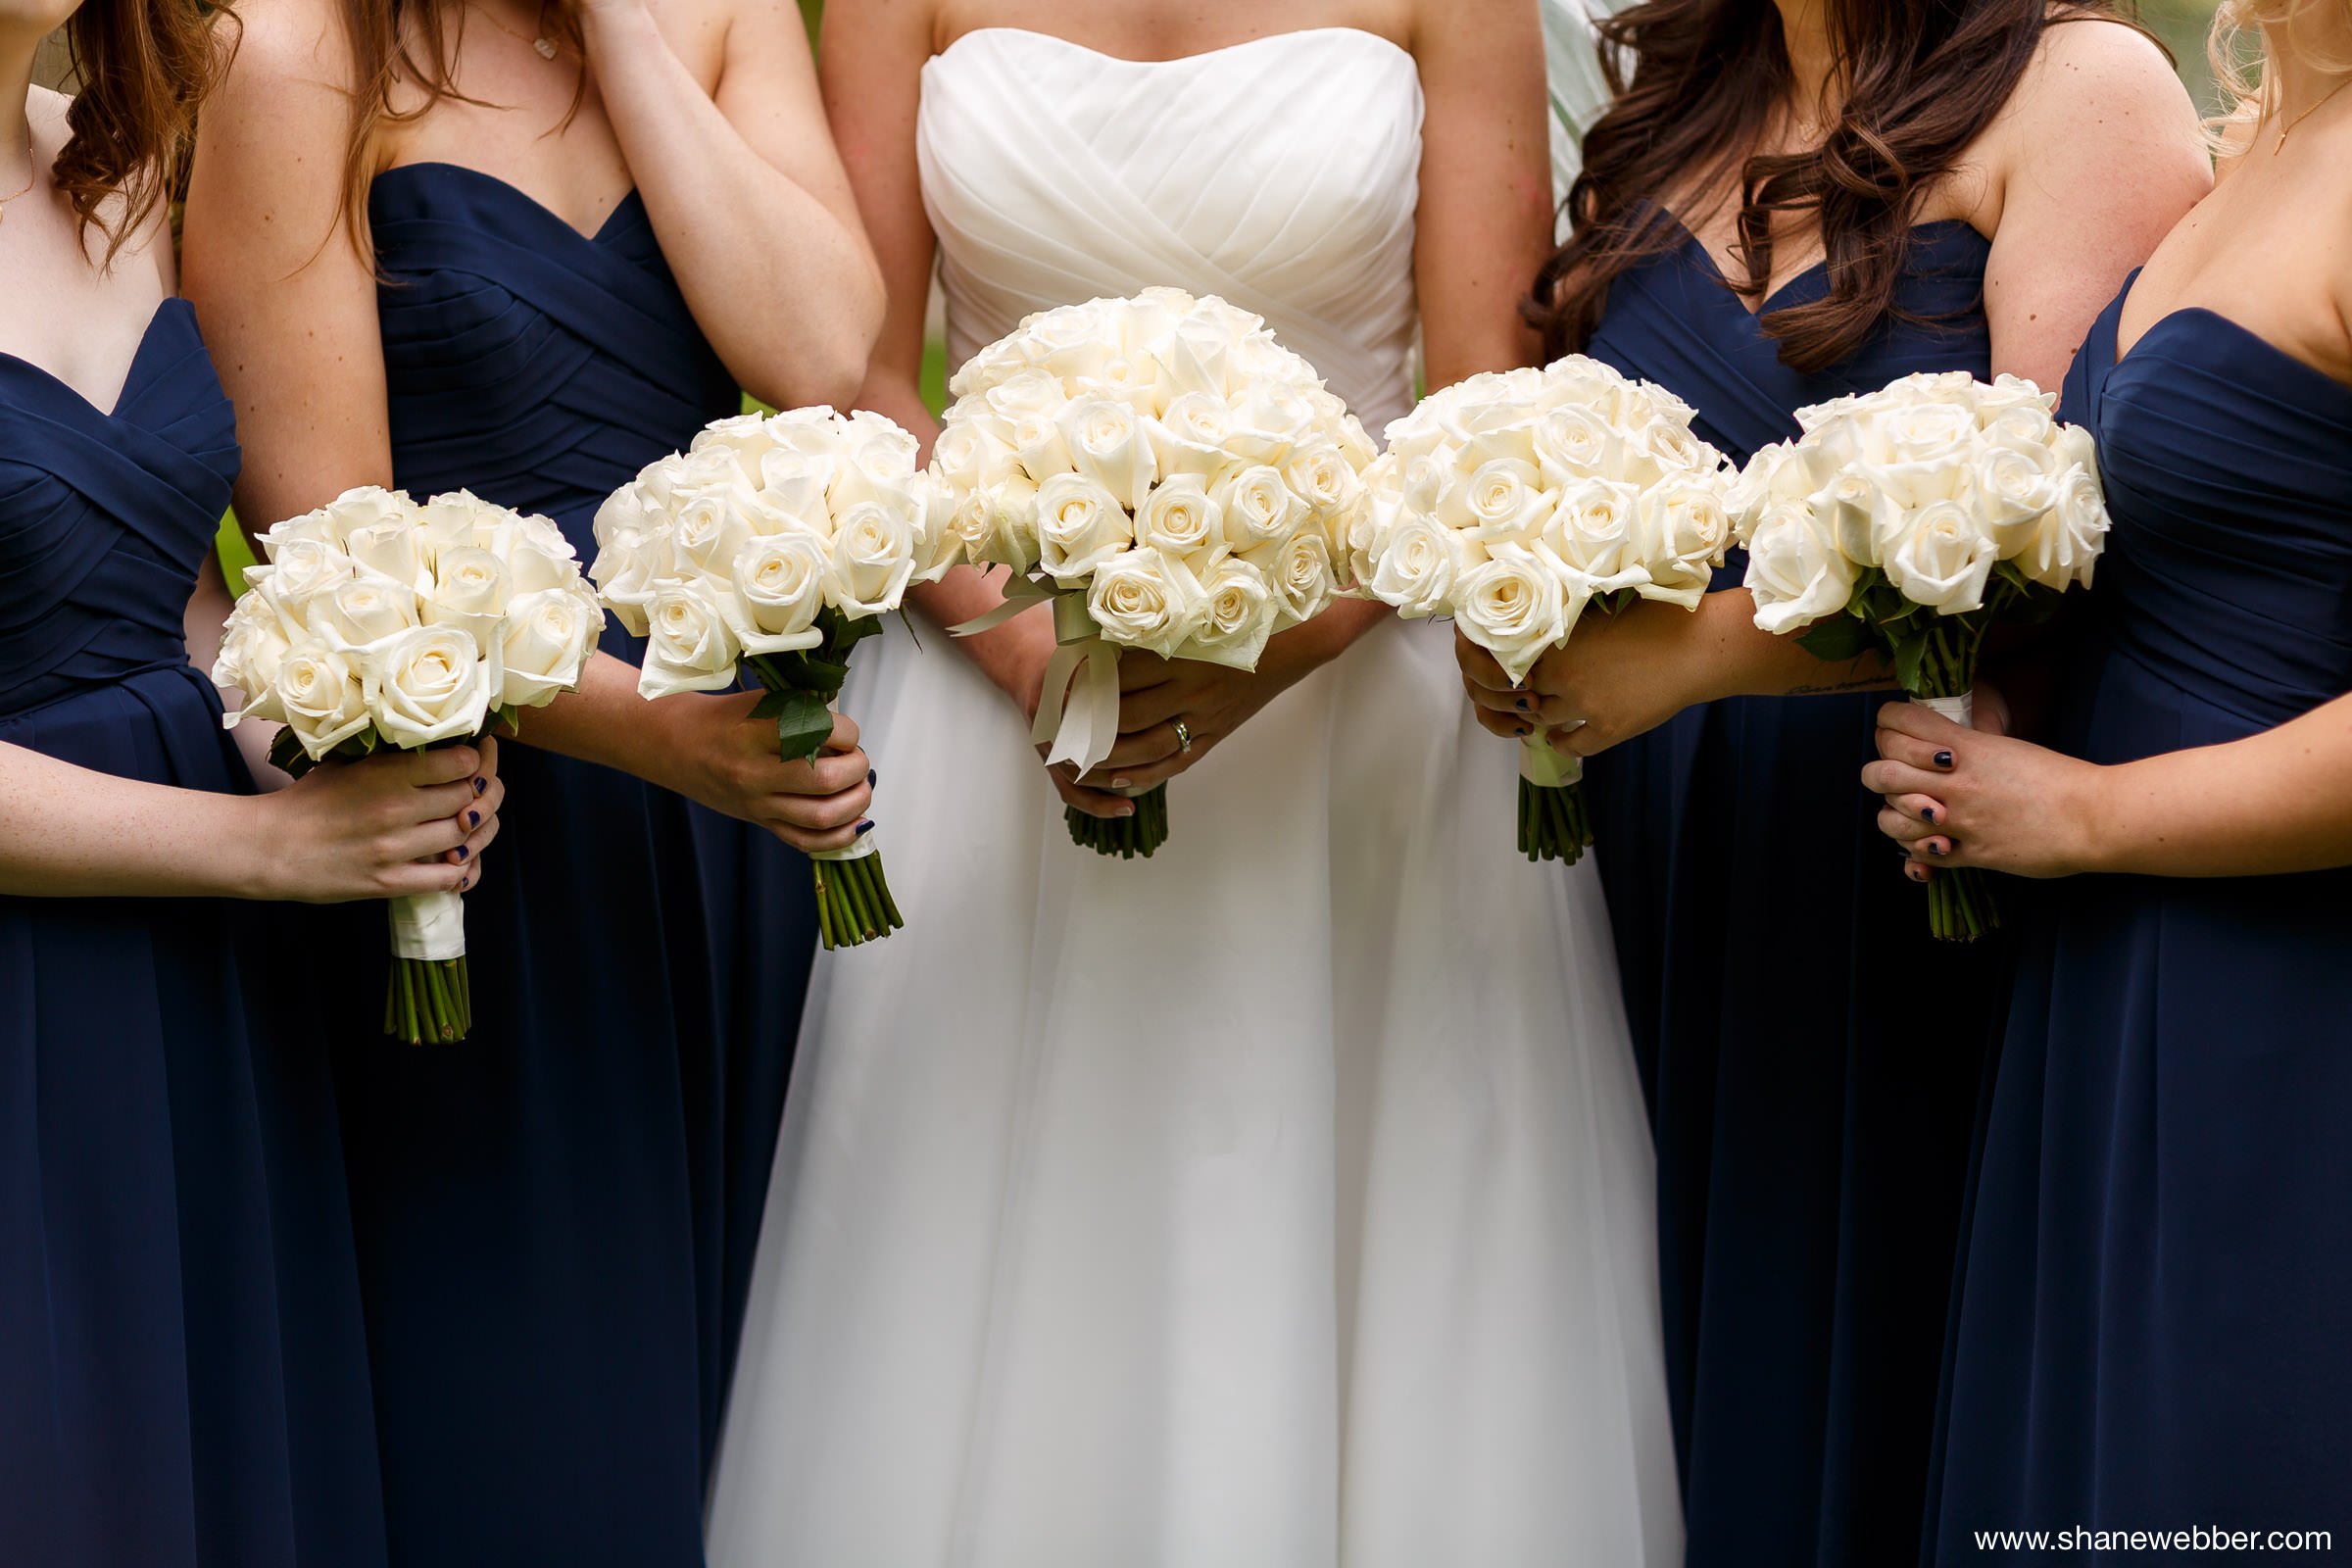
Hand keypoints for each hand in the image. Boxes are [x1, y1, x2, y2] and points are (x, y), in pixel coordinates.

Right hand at [258, 741, 505, 903]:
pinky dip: (463, 868)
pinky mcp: (388, 882)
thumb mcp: (348, 764)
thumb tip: (437, 744)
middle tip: (482, 791)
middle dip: (483, 793)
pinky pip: (447, 877)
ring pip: (465, 835)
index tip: (475, 758)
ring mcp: (394, 848)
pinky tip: (460, 858)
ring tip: (475, 822)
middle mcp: (395, 809)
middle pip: (469, 798)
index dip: (477, 760)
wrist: (269, 847)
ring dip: (479, 830)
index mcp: (385, 774)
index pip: (461, 763)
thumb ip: (391, 757)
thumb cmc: (308, 800)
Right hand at [648, 691, 873, 853]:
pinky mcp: (760, 823)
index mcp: (753, 732)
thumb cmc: (722, 719)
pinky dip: (840, 836)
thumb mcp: (760, 702)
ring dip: (855, 803)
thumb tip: (849, 737)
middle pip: (825, 780)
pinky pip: (806, 841)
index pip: (817, 734)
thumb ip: (803, 714)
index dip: (847, 732)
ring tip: (861, 787)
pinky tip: (856, 820)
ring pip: (821, 816)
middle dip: (857, 769)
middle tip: (857, 759)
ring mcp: (757, 803)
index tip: (847, 731)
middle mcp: (754, 772)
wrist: (675, 744)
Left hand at [1047, 626, 1328, 819]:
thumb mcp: (1197, 616)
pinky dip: (1145, 774)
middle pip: (1128, 715)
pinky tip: (1119, 779)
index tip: (1060, 687)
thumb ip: (1155, 626)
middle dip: (1090, 725)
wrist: (1293, 644)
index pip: (1123, 675)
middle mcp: (1192, 690)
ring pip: (1148, 746)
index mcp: (1183, 655)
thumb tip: (1104, 630)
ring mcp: (1205, 717)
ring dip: (1111, 756)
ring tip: (1079, 759)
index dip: (1089, 684)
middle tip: (1058, 729)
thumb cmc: (1243, 622)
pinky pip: (1176, 761)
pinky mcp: (1215, 735)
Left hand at [1456, 595, 1727, 757]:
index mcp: (1560, 641)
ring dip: (1544, 718)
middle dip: (1530, 693)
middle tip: (1534, 694)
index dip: (1519, 668)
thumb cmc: (1656, 619)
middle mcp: (1564, 673)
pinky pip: (1571, 746)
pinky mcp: (1607, 728)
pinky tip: (1564, 739)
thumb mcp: (1601, 611)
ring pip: (1545, 719)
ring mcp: (1584, 703)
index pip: (1516, 662)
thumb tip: (1543, 630)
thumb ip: (1569, 626)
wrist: (1695, 647)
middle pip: (1527, 693)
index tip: (1523, 670)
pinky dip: (1563, 744)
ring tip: (1546, 715)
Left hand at [1862, 696, 2107, 881]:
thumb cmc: (2058, 779)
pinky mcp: (1969, 853)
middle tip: (1898, 776)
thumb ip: (1968, 745)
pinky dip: (1916, 852)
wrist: (2093, 818)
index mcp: (1966, 746)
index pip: (1898, 722)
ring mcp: (1959, 819)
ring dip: (1895, 815)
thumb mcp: (2006, 748)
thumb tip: (1940, 743)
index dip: (1888, 725)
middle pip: (1881, 771)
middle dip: (1880, 773)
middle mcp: (1955, 781)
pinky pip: (1918, 855)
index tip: (1894, 731)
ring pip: (1890, 817)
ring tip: (1913, 814)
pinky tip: (1930, 845)